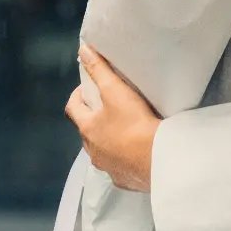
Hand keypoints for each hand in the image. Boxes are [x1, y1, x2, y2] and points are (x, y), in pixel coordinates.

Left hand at [65, 44, 161, 191]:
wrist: (158, 159)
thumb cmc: (134, 124)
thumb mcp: (116, 91)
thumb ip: (99, 70)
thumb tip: (83, 51)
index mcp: (87, 129)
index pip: (72, 108)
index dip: (77, 96)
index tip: (88, 89)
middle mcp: (92, 150)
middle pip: (86, 131)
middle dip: (93, 119)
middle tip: (108, 107)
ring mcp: (107, 167)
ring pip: (101, 150)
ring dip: (106, 140)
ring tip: (123, 129)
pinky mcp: (123, 178)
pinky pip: (117, 167)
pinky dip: (122, 158)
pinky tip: (134, 153)